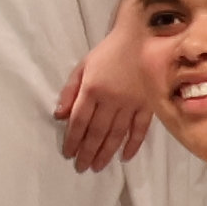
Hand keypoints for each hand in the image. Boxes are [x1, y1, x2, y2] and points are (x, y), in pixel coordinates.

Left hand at [58, 24, 156, 174]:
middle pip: (97, 132)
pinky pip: (140, 129)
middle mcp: (111, 99)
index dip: (72, 140)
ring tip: (97, 167)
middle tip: (81, 168)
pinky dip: (133, 144)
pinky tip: (125, 157)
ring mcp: (131, 103)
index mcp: (92, 89)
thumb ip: (70, 91)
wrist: (141, 38)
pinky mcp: (148, 104)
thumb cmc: (108, 52)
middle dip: (87, 152)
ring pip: (116, 134)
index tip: (68, 154)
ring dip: (106, 153)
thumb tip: (58, 116)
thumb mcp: (83, 66)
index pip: (79, 121)